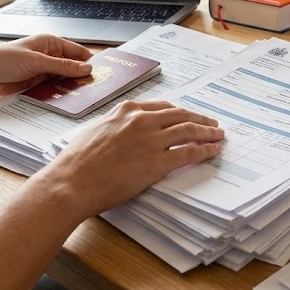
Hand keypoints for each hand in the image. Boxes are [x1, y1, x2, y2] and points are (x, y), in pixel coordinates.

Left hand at [0, 34, 93, 96]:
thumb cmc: (3, 59)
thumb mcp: (37, 61)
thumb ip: (62, 66)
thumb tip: (86, 68)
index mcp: (50, 43)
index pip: (77, 52)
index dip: (89, 61)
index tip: (103, 73)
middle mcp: (47, 56)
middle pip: (71, 67)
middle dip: (81, 77)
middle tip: (95, 89)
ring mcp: (41, 71)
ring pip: (63, 80)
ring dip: (69, 87)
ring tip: (83, 97)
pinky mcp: (35, 84)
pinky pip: (52, 90)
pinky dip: (58, 94)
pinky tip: (66, 101)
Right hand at [39, 100, 223, 218]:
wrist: (70, 182)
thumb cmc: (76, 162)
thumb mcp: (95, 131)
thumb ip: (115, 126)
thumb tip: (123, 130)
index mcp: (126, 111)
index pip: (162, 107)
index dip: (180, 112)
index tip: (189, 115)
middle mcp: (141, 121)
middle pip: (180, 115)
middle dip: (200, 118)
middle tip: (212, 124)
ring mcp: (150, 141)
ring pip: (189, 130)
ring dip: (208, 132)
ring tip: (218, 135)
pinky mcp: (156, 163)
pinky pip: (189, 153)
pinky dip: (205, 150)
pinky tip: (213, 151)